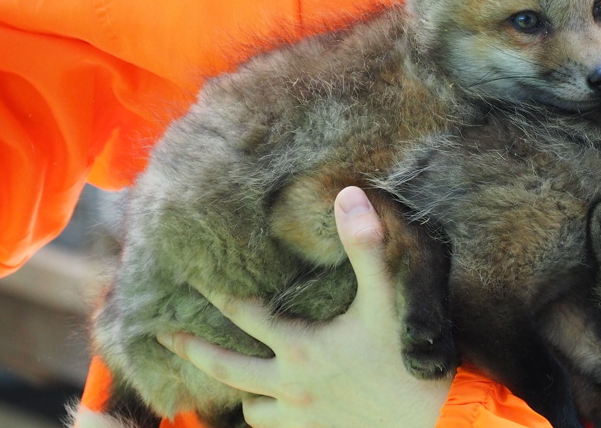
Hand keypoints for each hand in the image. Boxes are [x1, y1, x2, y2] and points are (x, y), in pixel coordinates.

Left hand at [157, 186, 450, 427]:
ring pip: (249, 409)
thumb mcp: (386, 299)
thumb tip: (349, 196)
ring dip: (237, 391)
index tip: (190, 278)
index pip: (244, 315)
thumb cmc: (406, 358)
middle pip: (226, 368)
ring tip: (227, 376)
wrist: (435, 419)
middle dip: (193, 350)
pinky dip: (268, 418)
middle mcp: (289, 384)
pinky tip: (272, 410)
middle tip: (165, 337)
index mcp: (298, 347)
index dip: (216, 294)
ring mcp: (301, 416)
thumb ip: (365, 247)